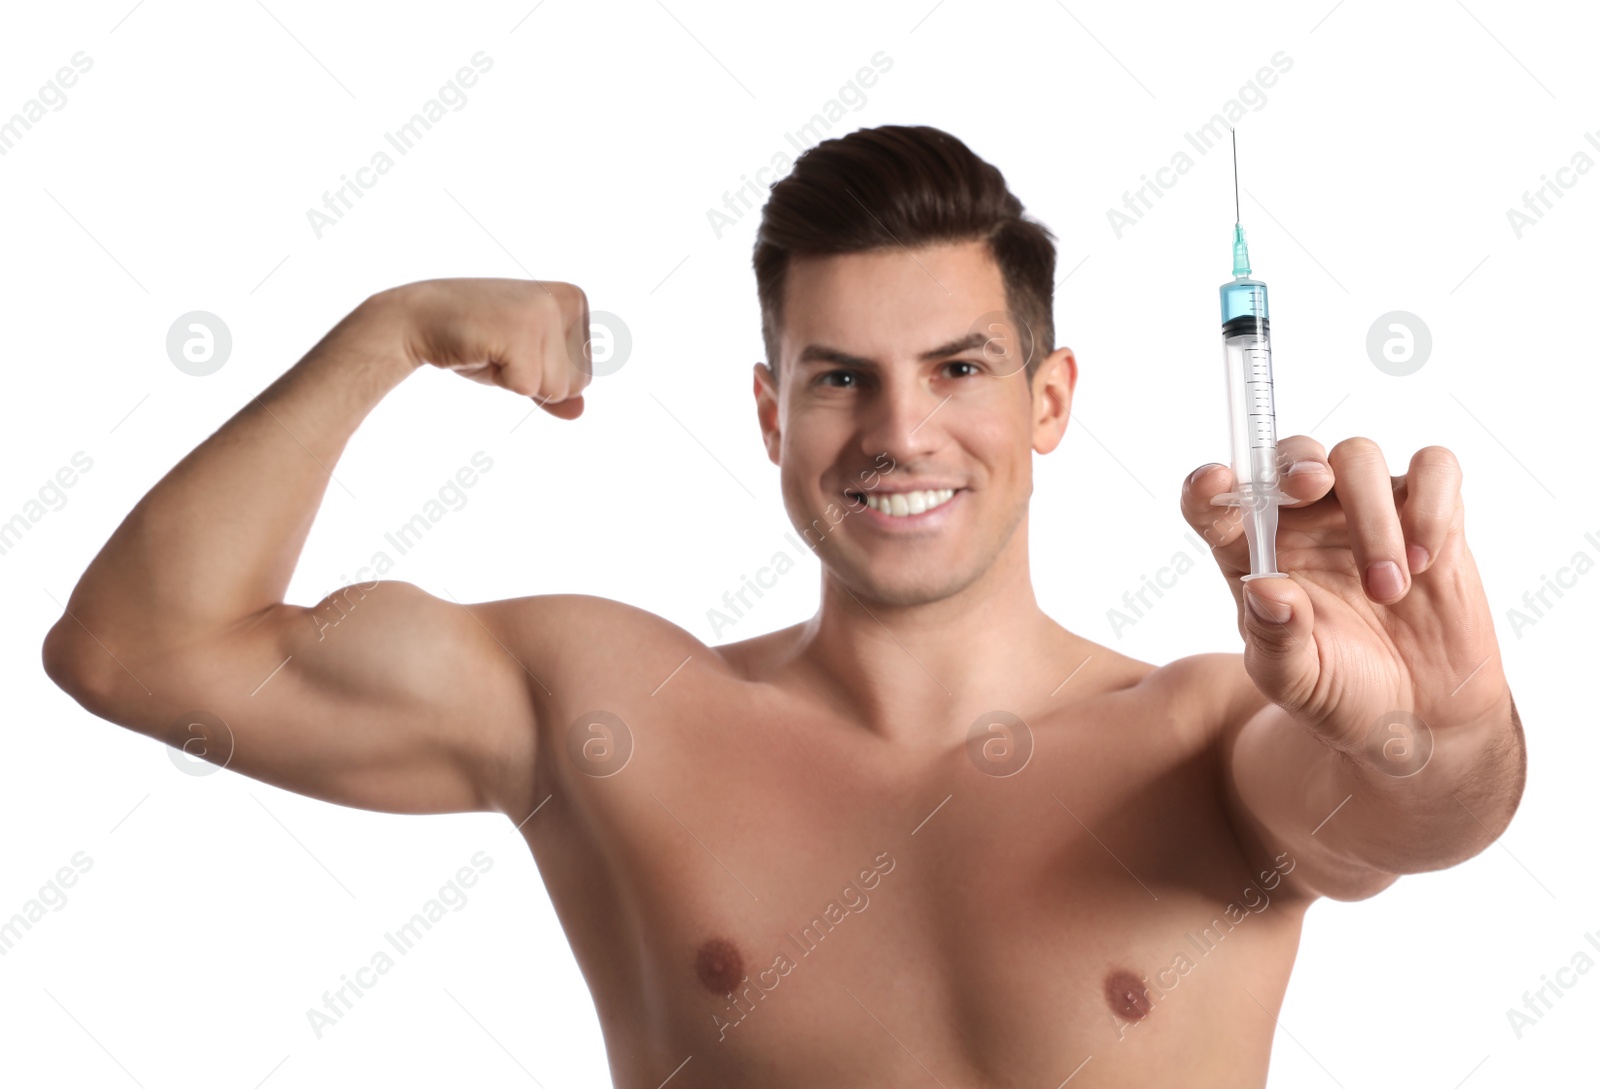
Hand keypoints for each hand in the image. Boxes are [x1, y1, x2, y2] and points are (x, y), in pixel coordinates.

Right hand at [375, 277, 592, 419]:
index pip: (585, 375)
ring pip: (557, 389)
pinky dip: (503, 381)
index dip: (544, 374)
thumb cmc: (477, 338)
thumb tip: (579, 412)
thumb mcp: (524, 361)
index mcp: (576, 300)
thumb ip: (554, 384)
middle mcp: (568, 301)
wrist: (420, 317)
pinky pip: (528, 388)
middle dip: (535, 381)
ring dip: (518, 381)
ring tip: (495, 348)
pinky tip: (485, 351)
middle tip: (503, 349)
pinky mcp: (522, 332)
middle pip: (578, 384)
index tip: (516, 347)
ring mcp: (545, 313)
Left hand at [1180, 437, 1508, 761]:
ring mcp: (1365, 510)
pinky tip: (1427, 561)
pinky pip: (1435, 468)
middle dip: (1297, 464)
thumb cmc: (1341, 692)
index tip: (1214, 479)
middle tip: (1313, 487)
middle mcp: (1303, 520)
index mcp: (1251, 552)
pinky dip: (1433, 501)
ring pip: (1359, 457)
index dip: (1206, 485)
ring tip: (1387, 590)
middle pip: (1293, 457)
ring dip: (1372, 515)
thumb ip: (1275, 638)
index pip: (1214, 503)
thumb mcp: (1295, 681)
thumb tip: (1265, 587)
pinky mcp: (1427, 513)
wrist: (1419, 716)